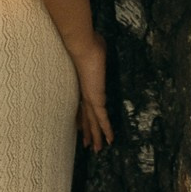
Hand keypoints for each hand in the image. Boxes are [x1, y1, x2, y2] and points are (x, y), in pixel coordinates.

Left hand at [69, 30, 112, 151]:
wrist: (82, 45)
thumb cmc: (89, 43)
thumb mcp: (96, 48)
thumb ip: (98, 50)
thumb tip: (100, 42)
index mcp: (84, 83)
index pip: (83, 104)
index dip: (83, 115)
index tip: (81, 126)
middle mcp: (85, 93)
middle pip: (86, 116)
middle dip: (87, 131)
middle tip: (87, 144)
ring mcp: (90, 98)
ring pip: (92, 122)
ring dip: (95, 136)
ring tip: (95, 149)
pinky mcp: (96, 99)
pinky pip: (102, 118)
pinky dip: (106, 130)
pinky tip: (109, 140)